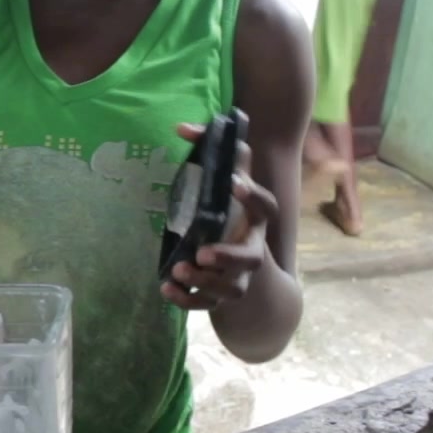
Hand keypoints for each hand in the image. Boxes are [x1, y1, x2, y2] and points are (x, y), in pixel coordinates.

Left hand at [162, 122, 280, 310]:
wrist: (249, 272)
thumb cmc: (232, 218)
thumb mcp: (227, 188)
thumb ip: (213, 157)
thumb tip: (181, 127)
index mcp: (256, 222)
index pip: (266, 208)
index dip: (253, 196)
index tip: (233, 183)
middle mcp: (252, 251)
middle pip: (251, 258)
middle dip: (228, 256)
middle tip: (203, 252)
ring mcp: (238, 278)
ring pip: (229, 288)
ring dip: (205, 281)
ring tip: (180, 269)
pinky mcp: (219, 298)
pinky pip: (206, 305)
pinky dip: (186, 299)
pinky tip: (166, 288)